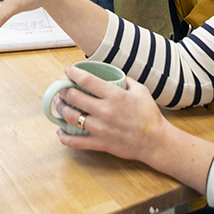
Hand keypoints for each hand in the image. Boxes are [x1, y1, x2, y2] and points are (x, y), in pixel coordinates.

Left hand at [51, 64, 172, 164]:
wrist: (155, 141)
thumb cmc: (149, 115)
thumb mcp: (141, 90)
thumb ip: (125, 80)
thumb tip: (112, 74)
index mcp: (114, 95)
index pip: (86, 80)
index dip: (73, 73)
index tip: (68, 71)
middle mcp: (104, 111)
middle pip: (74, 97)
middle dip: (64, 90)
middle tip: (62, 88)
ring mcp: (100, 128)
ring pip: (71, 117)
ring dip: (61, 108)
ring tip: (59, 104)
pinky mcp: (99, 143)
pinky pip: (76, 141)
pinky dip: (64, 136)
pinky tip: (60, 130)